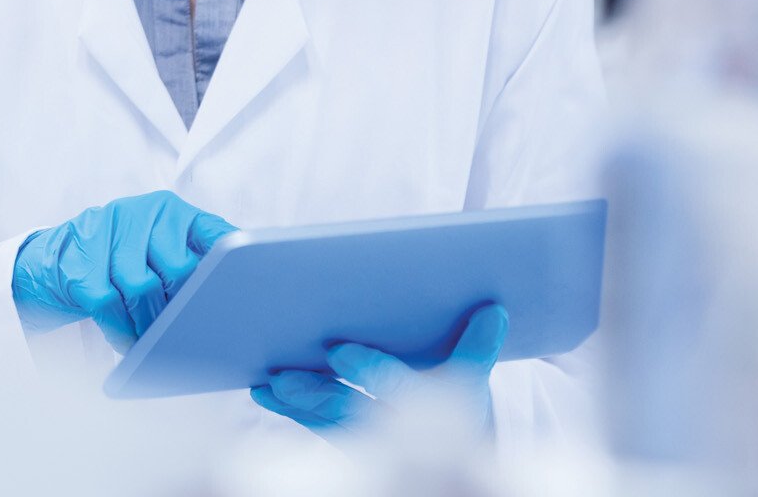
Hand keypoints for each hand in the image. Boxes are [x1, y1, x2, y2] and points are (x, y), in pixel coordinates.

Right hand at [12, 191, 237, 351]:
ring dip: (153, 326)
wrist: (49, 259)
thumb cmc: (117, 259)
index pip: (212, 233)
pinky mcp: (78, 266)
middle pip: (178, 268)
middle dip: (186, 309)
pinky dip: (123, 332)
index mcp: (168, 211)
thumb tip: (238, 296)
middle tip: (189, 333)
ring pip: (143, 288)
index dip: (230, 265)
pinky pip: (109, 305)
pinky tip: (130, 345)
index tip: (241, 294)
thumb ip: (192, 259)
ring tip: (158, 346)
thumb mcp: (154, 247)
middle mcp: (137, 214)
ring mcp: (104, 236)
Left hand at [251, 303, 507, 440]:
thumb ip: (476, 345)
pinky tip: (265, 390)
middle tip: (283, 374)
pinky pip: (315, 426)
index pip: (397, 387)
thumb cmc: (455, 399)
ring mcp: (368, 436)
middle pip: (350, 408)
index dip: (370, 370)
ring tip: (266, 382)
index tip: (338, 351)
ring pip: (326, 419)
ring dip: (295, 402)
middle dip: (317, 391)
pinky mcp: (346, 438)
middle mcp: (394, 425)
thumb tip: (492, 309)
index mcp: (428, 405)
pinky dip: (290, 410)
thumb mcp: (471, 376)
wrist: (449, 448)